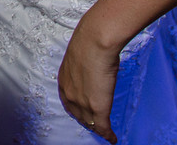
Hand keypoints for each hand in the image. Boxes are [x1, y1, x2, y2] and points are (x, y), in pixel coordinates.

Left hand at [57, 24, 120, 143]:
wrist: (94, 42)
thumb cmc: (90, 41)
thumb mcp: (80, 56)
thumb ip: (82, 65)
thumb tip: (91, 60)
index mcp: (63, 81)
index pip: (69, 102)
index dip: (77, 110)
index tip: (83, 113)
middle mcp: (69, 94)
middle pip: (78, 115)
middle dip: (86, 121)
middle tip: (95, 126)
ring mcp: (82, 103)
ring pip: (90, 122)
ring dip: (97, 128)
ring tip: (104, 132)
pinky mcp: (97, 108)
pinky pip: (102, 127)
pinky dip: (108, 135)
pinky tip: (113, 139)